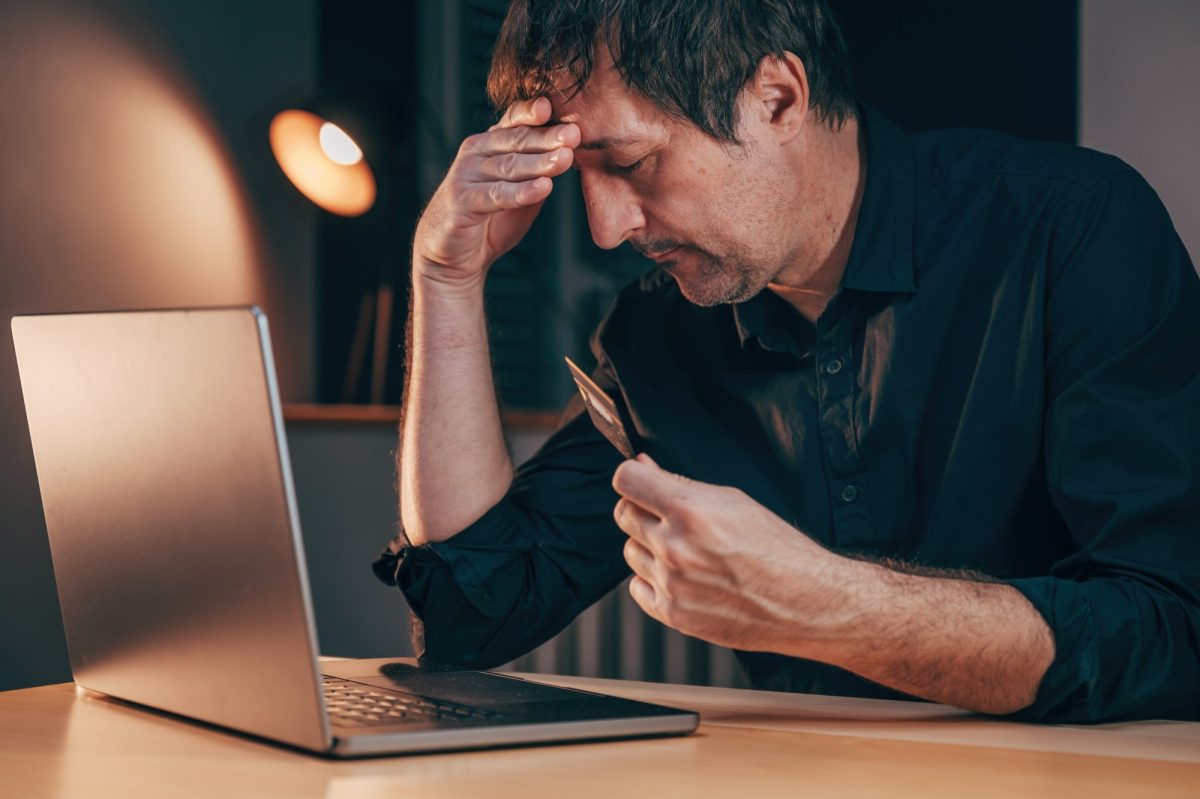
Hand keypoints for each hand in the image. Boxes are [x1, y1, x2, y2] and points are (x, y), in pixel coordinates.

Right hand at [412, 97, 579, 291]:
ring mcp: (466, 175)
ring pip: (509, 166)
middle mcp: (476, 153)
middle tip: (574, 134)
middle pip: (516, 140)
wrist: (452, 257)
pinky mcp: (462, 201)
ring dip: (539, 162)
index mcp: (490, 144)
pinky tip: (544, 188)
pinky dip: (522, 192)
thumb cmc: (489, 220)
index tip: (555, 106)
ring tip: (565, 159)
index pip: (514, 121)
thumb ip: (539, 173)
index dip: (533, 112)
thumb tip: (573, 153)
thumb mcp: (519, 191)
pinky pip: (496, 195)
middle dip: (547, 137)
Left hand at [611, 454, 838, 652]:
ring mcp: (671, 584)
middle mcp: (675, 547)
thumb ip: (681, 484)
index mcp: (690, 511)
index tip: (639, 480)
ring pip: (630, 551)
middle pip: (624, 515)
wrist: (806, 601)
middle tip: (669, 515)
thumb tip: (643, 469)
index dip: (632, 476)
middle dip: (642, 509)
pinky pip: (638, 587)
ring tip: (688, 549)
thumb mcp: (733, 500)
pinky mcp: (673, 614)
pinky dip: (652, 579)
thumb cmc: (778, 548)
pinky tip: (682, 575)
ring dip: (649, 546)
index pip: (625, 481)